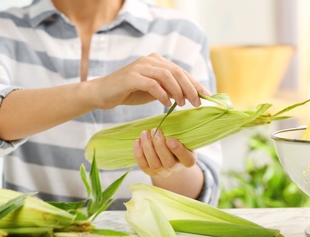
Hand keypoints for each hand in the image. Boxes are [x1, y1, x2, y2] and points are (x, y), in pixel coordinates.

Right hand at [87, 53, 210, 108]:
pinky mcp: (131, 77)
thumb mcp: (153, 90)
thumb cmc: (128, 92)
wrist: (102, 93)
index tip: (206, 95)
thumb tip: (189, 95)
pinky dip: (162, 94)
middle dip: (190, 87)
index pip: (180, 71)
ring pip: (167, 76)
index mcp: (156, 61)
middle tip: (198, 102)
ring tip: (183, 104)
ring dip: (178, 91)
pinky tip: (167, 103)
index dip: (195, 83)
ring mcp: (140, 67)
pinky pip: (153, 84)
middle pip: (177, 71)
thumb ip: (168, 89)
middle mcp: (150, 60)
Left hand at [133, 128, 196, 176]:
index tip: (170, 139)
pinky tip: (137, 141)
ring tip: (144, 133)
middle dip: (159, 146)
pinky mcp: (150, 172)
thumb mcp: (183, 135)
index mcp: (188, 160)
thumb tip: (172, 117)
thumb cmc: (177, 139)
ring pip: (155, 164)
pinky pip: (144, 166)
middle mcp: (176, 169)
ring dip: (148, 148)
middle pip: (168, 163)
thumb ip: (180, 131)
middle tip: (155, 130)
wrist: (168, 153)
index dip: (179, 151)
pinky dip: (139, 153)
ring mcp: (162, 172)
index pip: (187, 160)